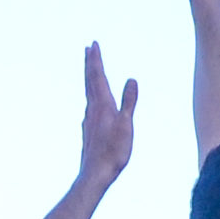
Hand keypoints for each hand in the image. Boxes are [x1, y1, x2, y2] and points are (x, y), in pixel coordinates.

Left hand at [71, 41, 138, 192]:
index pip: (97, 76)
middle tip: (88, 48)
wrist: (95, 174)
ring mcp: (88, 119)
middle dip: (89, 63)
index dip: (95, 60)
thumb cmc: (113, 151)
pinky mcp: (88, 129)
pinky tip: (92, 100)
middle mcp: (92, 109)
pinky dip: (91, 95)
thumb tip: (131, 80)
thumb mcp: (126, 124)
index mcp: (102, 105)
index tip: (93, 44)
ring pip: (88, 92)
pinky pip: (90, 105)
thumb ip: (128, 101)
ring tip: (90, 68)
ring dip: (89, 77)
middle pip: (89, 81)